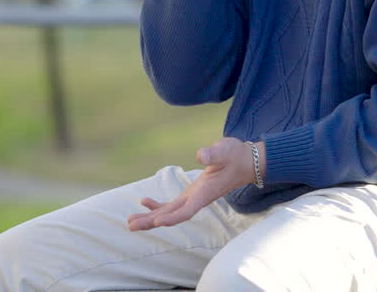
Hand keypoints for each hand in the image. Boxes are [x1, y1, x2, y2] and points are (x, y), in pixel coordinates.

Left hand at [126, 137, 263, 230]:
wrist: (246, 162)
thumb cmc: (236, 155)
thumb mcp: (225, 150)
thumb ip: (213, 153)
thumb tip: (200, 154)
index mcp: (205, 193)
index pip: (187, 210)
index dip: (172, 217)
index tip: (158, 221)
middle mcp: (197, 199)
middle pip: (172, 216)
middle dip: (152, 222)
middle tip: (131, 226)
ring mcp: (194, 198)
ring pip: (169, 212)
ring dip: (150, 218)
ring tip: (131, 222)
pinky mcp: (192, 194)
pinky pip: (172, 204)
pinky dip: (158, 206)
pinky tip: (144, 203)